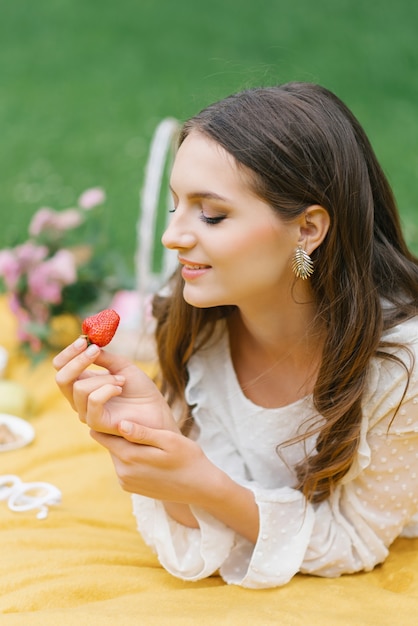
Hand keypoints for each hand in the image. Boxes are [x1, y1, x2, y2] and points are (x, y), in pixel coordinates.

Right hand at [53, 338, 178, 435]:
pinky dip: (107, 389)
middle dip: (77, 361)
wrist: (156, 409)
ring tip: (122, 380)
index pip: (61, 367)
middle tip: (95, 349)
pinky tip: (120, 388)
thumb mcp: (121, 366)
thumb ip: (103, 357)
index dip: (68, 353)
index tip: (84, 340)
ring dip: (104, 378)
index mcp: (82, 382)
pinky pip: (93, 401)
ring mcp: (86, 412)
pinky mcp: (97, 423)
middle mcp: (79, 399)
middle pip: (61, 379)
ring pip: (80, 388)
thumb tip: (88, 343)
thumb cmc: (139, 389)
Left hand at [91, 420, 217, 505]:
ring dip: (126, 445)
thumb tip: (120, 424)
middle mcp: (123, 472)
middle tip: (132, 419)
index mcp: (130, 457)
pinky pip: (123, 466)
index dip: (107, 421)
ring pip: (117, 455)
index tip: (113, 410)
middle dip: (118, 433)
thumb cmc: (188, 458)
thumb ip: (143, 432)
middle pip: (111, 445)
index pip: (104, 435)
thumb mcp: (169, 440)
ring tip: (143, 435)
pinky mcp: (130, 487)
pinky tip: (147, 453)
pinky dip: (131, 458)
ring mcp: (126, 482)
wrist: (200, 487)